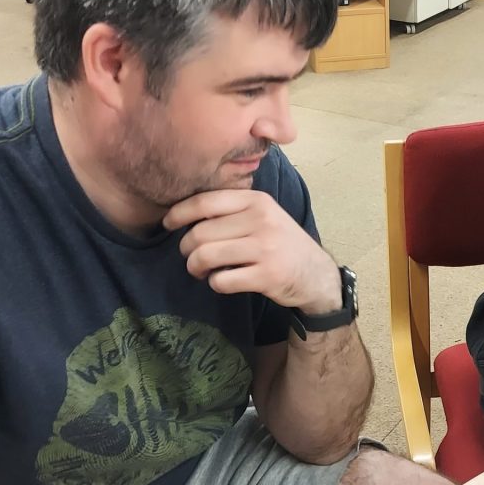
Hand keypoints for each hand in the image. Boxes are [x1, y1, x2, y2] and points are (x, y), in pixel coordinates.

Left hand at [163, 190, 340, 312]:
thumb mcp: (263, 215)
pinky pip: (221, 281)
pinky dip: (215, 283)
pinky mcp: (267, 276)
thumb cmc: (280, 242)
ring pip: (206, 256)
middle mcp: (261, 220)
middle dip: (186, 249)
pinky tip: (224, 281)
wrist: (315, 274)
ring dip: (195, 268)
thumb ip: (231, 210)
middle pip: (200, 233)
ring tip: (201, 271)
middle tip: (192, 257)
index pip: (205, 202)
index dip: (178, 213)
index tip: (168, 223)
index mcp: (257, 200)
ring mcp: (266, 248)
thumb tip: (182, 212)